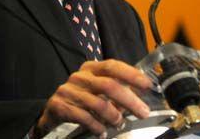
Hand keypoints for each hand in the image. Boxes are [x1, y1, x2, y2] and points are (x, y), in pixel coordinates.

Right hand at [33, 59, 152, 137]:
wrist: (53, 109)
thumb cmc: (81, 98)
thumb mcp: (97, 90)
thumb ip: (116, 91)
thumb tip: (139, 98)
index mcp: (91, 68)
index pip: (112, 66)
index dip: (131, 74)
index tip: (147, 84)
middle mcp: (79, 77)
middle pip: (108, 85)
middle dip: (129, 100)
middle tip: (142, 112)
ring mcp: (68, 90)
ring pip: (98, 104)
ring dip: (114, 117)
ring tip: (120, 124)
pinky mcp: (60, 105)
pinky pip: (84, 117)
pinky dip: (97, 127)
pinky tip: (102, 132)